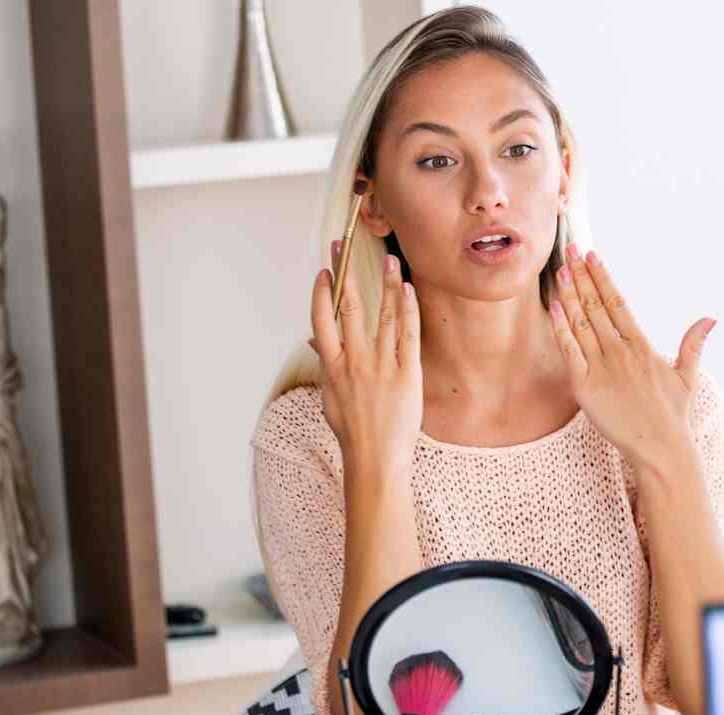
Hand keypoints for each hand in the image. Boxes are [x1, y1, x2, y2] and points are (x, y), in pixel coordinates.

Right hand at [308, 241, 421, 475]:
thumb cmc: (352, 430)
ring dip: (384, 283)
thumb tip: (316, 342)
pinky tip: (407, 289)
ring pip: (382, 315)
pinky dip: (407, 309)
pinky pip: (408, 335)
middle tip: (345, 246)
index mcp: (332, 366)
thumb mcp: (330, 396)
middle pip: (349, 308)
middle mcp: (354, 361)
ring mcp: (381, 366)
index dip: (322, 292)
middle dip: (346, 274)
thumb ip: (325, 365)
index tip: (325, 270)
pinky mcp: (406, 373)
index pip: (322, 320)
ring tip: (388, 258)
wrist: (375, 459)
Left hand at [548, 243, 715, 471]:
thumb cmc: (672, 413)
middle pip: (596, 306)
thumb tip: (710, 319)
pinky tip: (554, 307)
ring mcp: (602, 368)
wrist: (660, 447)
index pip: (618, 302)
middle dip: (581, 276)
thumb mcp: (687, 375)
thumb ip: (693, 343)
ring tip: (560, 270)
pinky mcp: (585, 387)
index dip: (603, 277)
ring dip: (569, 295)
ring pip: (581, 323)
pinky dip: (561, 328)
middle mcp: (621, 351)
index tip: (592, 256)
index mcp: (642, 345)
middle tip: (569, 249)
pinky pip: (570, 351)